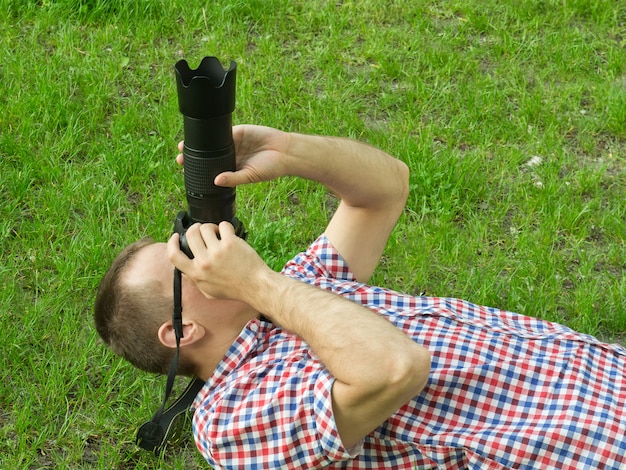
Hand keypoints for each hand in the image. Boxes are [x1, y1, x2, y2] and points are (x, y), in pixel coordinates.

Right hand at [167, 221, 268, 301]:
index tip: (175, 237)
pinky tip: (229, 233)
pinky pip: (223, 225)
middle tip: (203, 230)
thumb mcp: (208, 291)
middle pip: (190, 234)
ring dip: (211, 227)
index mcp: (196, 273)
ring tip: (218, 233)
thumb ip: (196, 280)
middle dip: (195, 228)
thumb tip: (187, 271)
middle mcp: (204, 262)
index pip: (173, 256)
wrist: (255, 286)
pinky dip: (226, 226)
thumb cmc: (234, 289)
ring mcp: (217, 252)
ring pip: (205, 227)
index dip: (171, 243)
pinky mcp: (230, 243)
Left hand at [176, 125, 291, 186]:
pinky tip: (201, 133)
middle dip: (195, 157)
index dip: (200, 171)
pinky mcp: (238, 131)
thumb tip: (216, 181)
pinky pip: (223, 131)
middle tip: (180, 158)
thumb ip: (233, 178)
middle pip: (209, 156)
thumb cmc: (271, 168)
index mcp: (233, 169)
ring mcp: (234, 143)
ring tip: (184, 146)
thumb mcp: (251, 176)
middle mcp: (231, 157)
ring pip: (212, 144)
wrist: (285, 152)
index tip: (187, 172)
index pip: (212, 171)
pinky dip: (212, 132)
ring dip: (200, 145)